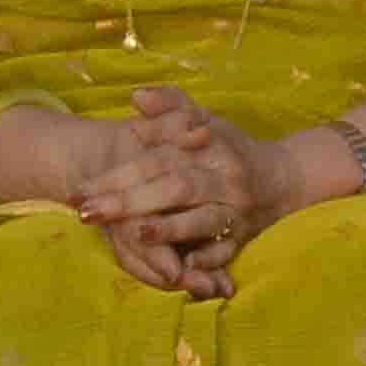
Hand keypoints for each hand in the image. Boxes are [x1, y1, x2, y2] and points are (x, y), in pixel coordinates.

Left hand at [81, 87, 264, 298]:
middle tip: (86, 213)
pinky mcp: (244, 237)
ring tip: (135, 234)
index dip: (119, 174)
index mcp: (209, 149)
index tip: (79, 190)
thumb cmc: (230, 148)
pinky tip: (180, 268)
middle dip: (130, 202)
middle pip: (176, 188)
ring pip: (203, 220)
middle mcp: (224, 179)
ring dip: (170, 229)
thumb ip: (170, 105)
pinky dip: (205, 261)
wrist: (285, 179)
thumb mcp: (204, 120)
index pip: (159, 159)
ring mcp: (236, 210)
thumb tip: (136, 97)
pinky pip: (226, 252)